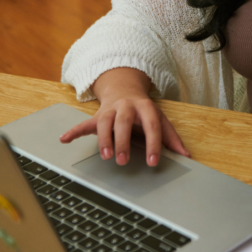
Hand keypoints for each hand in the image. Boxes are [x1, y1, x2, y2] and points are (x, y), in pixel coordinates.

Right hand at [59, 68, 189, 165]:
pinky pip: (83, 123)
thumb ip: (171, 139)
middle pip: (123, 122)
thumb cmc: (144, 111)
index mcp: (146, 108)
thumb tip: (187, 156)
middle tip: (122, 161)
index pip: (151, 124)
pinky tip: (64, 139)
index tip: (153, 162)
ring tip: (105, 156)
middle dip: (122, 141)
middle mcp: (126, 107)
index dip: (153, 143)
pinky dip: (73, 131)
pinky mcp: (96, 116)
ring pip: (104, 122)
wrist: (124, 89)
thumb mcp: (161, 120)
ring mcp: (109, 110)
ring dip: (103, 139)